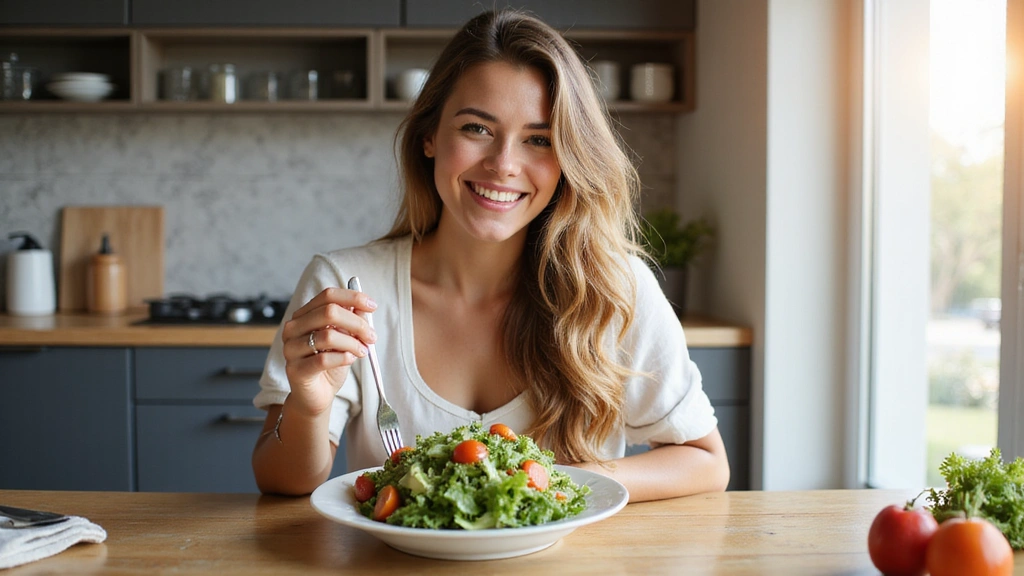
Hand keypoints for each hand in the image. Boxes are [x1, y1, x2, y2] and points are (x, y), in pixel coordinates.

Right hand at [281, 287, 377, 417]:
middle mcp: (293, 328)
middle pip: (329, 312)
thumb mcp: (345, 338)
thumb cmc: (330, 364)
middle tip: (371, 336)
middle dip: (357, 323)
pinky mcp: (295, 370)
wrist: (317, 395)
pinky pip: (323, 359)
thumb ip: (353, 321)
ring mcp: (291, 348)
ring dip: (352, 343)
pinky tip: (350, 360)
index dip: (352, 297)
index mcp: (304, 315)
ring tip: (362, 351)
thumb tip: (366, 307)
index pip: (327, 295)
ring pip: (328, 335)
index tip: (372, 306)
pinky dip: (343, 358)